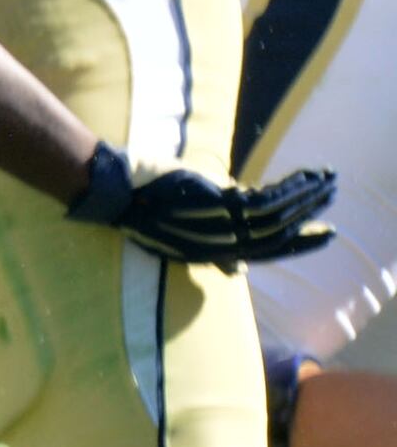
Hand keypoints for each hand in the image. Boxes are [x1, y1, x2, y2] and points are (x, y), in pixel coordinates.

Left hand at [65, 143, 335, 265]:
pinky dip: (291, 187)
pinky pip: (268, 200)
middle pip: (276, 237)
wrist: (115, 193)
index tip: (324, 234)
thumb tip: (240, 270)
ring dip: (306, 197)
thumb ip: (215, 252)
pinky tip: (306, 176)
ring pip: (278, 217)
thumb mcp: (181, 236)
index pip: (264, 254)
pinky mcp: (221, 206)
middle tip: (331, 204)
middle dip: (307, 219)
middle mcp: (219, 246)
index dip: (295, 246)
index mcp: (211, 254)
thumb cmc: (142, 209)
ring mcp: (220, 227)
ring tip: (327, 181)